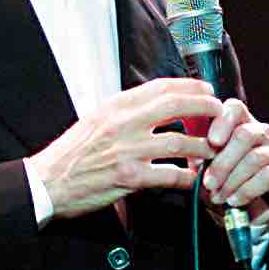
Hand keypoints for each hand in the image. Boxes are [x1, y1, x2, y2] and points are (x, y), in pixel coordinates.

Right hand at [28, 78, 223, 218]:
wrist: (48, 183)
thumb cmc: (73, 153)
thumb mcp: (96, 119)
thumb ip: (126, 111)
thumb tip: (157, 104)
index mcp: (116, 106)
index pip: (161, 87)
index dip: (190, 86)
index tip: (206, 90)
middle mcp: (123, 123)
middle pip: (176, 106)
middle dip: (205, 108)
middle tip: (220, 114)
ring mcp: (128, 150)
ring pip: (180, 142)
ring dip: (202, 147)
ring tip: (212, 151)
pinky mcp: (130, 178)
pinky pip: (171, 174)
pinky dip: (187, 176)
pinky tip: (194, 178)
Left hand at [200, 100, 268, 219]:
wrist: (240, 214)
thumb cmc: (220, 185)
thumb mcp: (202, 168)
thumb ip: (198, 153)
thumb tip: (192, 150)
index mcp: (239, 124)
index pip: (235, 108)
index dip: (223, 121)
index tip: (211, 142)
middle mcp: (261, 133)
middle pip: (245, 134)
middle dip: (223, 162)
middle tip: (208, 182)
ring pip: (255, 158)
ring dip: (233, 180)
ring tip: (218, 196)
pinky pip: (268, 176)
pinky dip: (247, 190)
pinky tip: (234, 200)